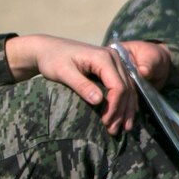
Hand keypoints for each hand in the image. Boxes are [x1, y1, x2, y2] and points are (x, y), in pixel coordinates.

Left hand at [7, 34, 139, 135]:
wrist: (49, 48)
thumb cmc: (52, 59)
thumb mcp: (63, 72)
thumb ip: (81, 85)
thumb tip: (98, 101)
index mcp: (103, 58)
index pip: (118, 85)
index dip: (114, 106)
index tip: (106, 122)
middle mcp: (114, 58)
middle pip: (126, 88)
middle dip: (122, 111)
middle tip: (114, 130)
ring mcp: (116, 62)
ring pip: (129, 87)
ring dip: (127, 108)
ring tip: (124, 127)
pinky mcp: (113, 67)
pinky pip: (126, 85)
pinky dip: (127, 100)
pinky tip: (127, 113)